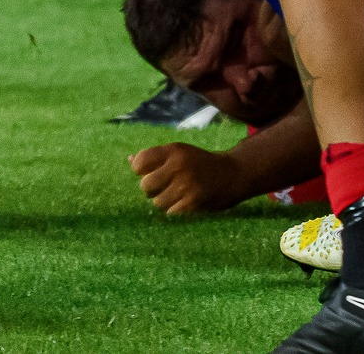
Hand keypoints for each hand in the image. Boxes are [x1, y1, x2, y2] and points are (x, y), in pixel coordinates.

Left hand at [129, 141, 245, 214]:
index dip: (140, 170)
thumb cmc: (200, 163)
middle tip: (162, 187)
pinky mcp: (194, 202)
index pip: (140, 162)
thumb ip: (155, 157)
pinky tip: (184, 202)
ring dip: (164, 201)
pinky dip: (175, 210)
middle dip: (151, 189)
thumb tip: (129, 160)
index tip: (149, 172)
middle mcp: (178, 166)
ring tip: (176, 195)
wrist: (234, 174)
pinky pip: (171, 212)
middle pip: (145, 185)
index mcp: (173, 150)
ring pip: (157, 202)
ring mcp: (187, 185)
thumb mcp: (179, 152)